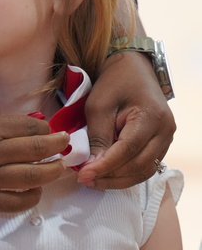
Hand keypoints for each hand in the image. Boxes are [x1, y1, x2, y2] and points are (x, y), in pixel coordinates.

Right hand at [0, 110, 68, 213]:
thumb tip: (13, 126)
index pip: (28, 127)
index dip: (44, 127)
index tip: (50, 128)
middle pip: (37, 150)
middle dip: (57, 145)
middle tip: (65, 143)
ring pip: (31, 177)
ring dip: (51, 172)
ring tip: (59, 168)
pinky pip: (13, 203)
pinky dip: (30, 198)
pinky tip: (35, 192)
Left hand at [78, 50, 174, 189]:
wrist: (133, 69)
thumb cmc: (115, 83)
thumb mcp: (99, 105)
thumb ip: (98, 136)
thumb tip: (93, 166)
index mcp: (151, 116)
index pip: (128, 150)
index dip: (105, 166)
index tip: (83, 175)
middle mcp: (165, 130)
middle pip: (139, 165)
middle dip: (111, 176)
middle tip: (85, 179)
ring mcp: (166, 138)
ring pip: (144, 170)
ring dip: (119, 179)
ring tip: (93, 180)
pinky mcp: (161, 143)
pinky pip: (145, 165)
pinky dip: (126, 173)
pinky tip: (107, 174)